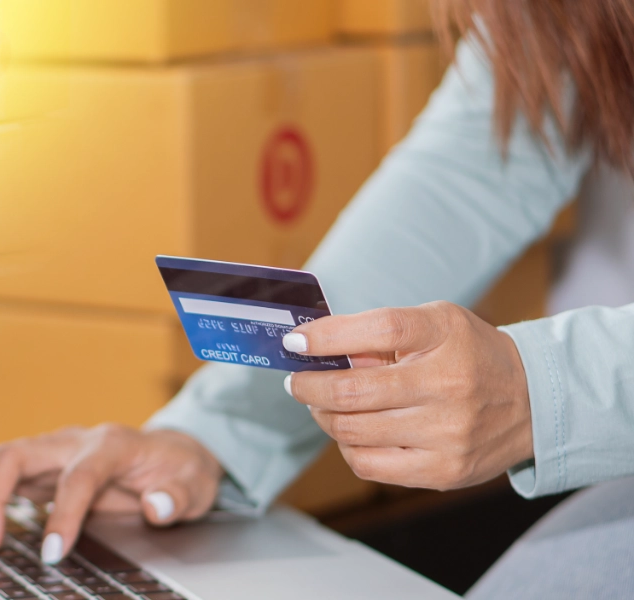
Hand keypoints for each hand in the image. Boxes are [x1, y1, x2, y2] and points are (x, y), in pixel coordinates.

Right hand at [0, 425, 221, 563]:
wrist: (170, 453)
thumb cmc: (179, 471)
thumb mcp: (194, 485)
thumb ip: (177, 495)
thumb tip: (158, 505)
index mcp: (111, 444)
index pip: (77, 476)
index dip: (63, 514)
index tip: (54, 554)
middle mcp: (71, 441)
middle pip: (16, 456)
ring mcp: (50, 451)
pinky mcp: (37, 466)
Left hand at [284, 301, 532, 489]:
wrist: (534, 401)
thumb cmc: (471, 356)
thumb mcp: (436, 326)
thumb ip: (380, 334)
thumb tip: (316, 349)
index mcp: (446, 336)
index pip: (381, 330)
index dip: (328, 337)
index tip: (295, 343)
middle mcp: (450, 385)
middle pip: (354, 390)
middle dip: (310, 386)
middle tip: (299, 381)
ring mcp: (449, 432)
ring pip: (352, 430)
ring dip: (324, 416)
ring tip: (325, 405)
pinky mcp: (444, 470)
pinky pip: (368, 465)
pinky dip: (348, 447)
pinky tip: (354, 432)